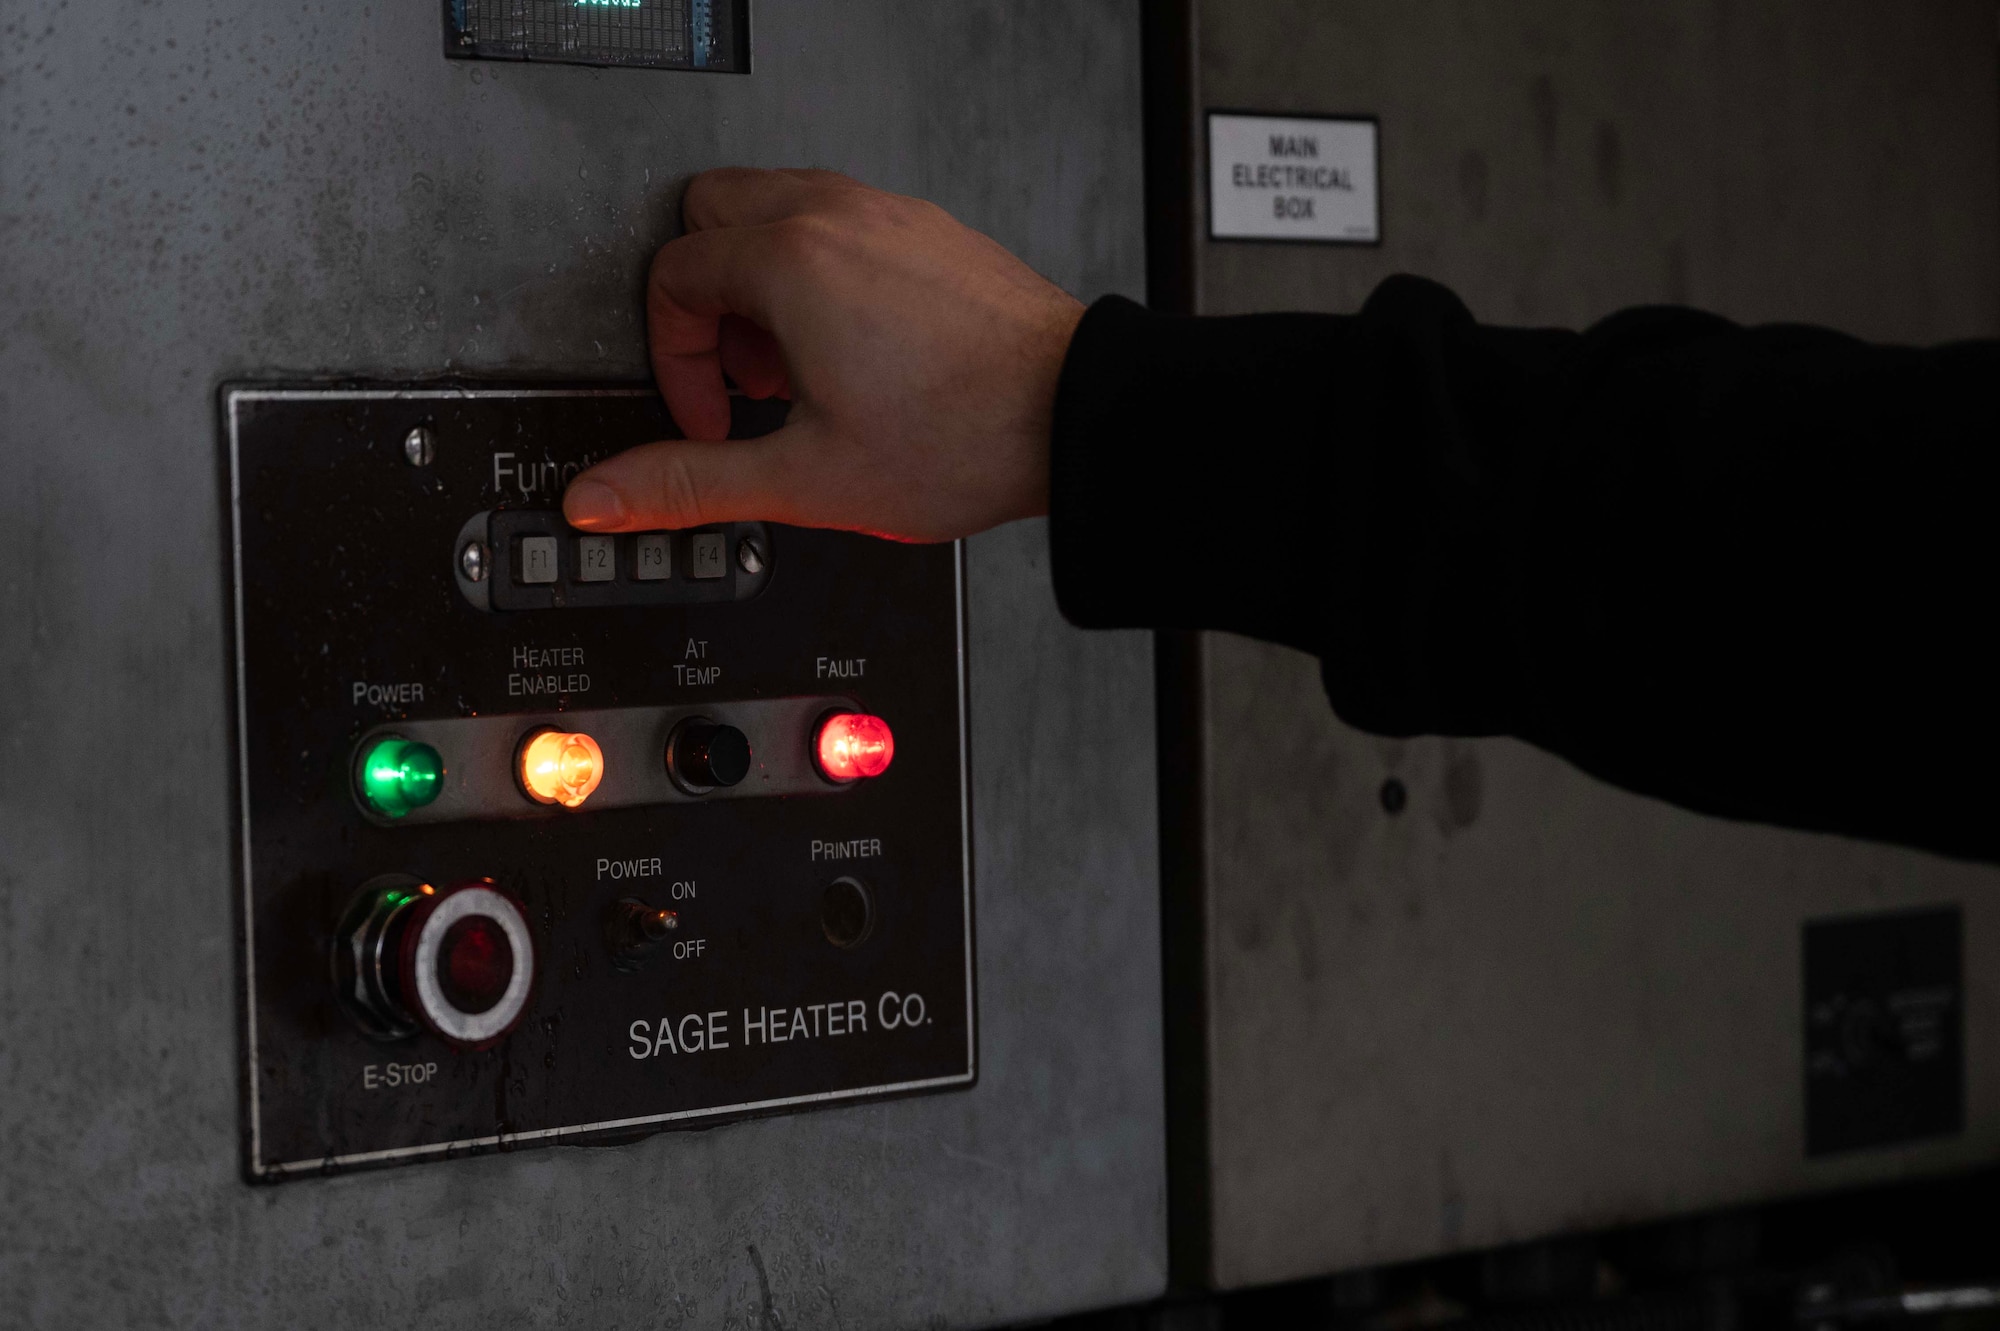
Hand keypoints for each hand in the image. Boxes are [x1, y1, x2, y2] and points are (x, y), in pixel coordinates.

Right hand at [562, 168, 1083, 542]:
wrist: (1078, 420)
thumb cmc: (967, 437)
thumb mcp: (805, 478)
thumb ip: (691, 484)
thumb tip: (604, 497)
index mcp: (790, 262)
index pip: (669, 277)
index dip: (675, 361)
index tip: (713, 420)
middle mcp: (836, 216)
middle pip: (708, 213)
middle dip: (705, 300)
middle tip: (746, 378)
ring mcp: (888, 215)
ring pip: (775, 208)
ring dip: (760, 284)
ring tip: (801, 370)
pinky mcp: (929, 231)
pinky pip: (840, 222)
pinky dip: (820, 272)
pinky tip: (856, 352)